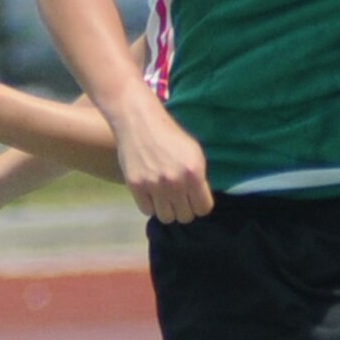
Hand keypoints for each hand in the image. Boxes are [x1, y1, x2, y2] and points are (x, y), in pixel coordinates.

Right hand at [110, 95, 213, 222]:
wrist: (139, 121)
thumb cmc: (170, 136)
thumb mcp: (194, 153)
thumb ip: (199, 178)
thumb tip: (200, 202)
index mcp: (194, 173)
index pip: (204, 209)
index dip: (199, 205)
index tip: (193, 199)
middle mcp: (176, 182)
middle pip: (185, 217)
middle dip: (183, 208)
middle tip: (178, 197)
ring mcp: (154, 186)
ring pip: (166, 218)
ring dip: (166, 209)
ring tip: (164, 196)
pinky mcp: (136, 186)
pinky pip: (147, 210)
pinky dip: (149, 205)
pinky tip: (150, 192)